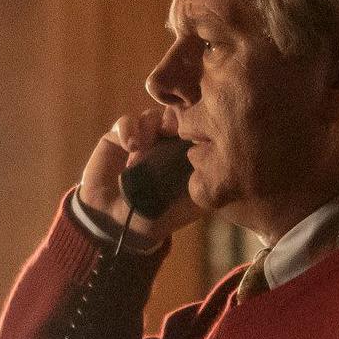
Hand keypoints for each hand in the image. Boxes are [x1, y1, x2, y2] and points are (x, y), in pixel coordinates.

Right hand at [78, 107, 200, 243]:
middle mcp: (167, 143)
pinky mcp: (118, 139)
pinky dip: (128, 129)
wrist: (120, 226)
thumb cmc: (161, 216)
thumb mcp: (194, 199)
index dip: (197, 121)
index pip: (197, 126)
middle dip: (174, 117)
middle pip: (175, 113)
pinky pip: (125, 122)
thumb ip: (208, 178)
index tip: (193, 131)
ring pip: (152, 116)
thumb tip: (220, 156)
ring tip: (145, 144)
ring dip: (150, 125)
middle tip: (170, 129)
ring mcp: (143, 140)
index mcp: (187, 154)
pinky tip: (130, 147)